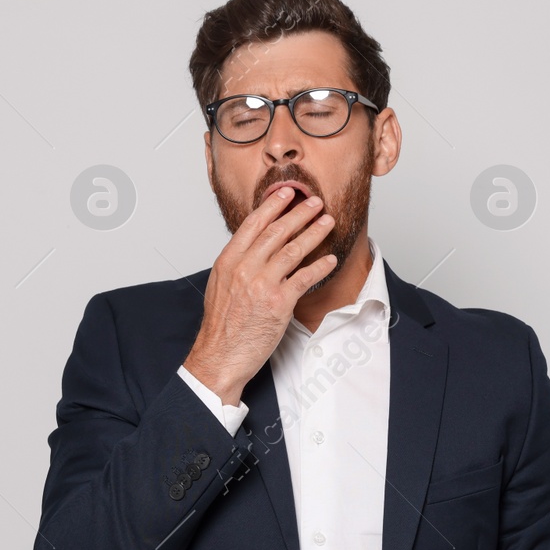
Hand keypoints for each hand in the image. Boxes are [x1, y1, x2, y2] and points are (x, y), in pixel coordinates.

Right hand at [183, 186, 338, 404]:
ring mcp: (262, 284)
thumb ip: (237, 264)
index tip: (287, 193)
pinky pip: (304, 278)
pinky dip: (320, 266)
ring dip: (314, 233)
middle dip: (299, 214)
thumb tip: (254, 248)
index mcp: (228, 261)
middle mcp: (245, 268)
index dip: (273, 205)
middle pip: (277, 232)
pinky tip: (329, 258)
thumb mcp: (220, 286)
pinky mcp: (279, 303)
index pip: (253, 224)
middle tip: (315, 202)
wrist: (219, 356)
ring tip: (327, 222)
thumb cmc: (221, 326)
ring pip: (293, 250)